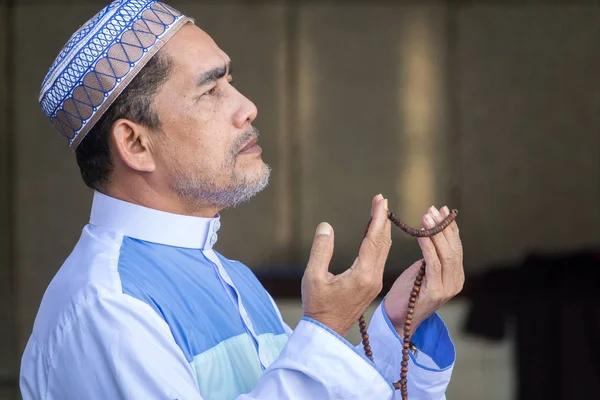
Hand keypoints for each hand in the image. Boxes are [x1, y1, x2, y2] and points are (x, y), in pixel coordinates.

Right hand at [301, 194, 391, 336]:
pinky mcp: (372, 286)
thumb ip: (321, 250)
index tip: (381, 200)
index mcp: (362, 274)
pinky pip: (379, 258)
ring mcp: (375, 283)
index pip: (373, 240)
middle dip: (383, 220)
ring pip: (383, 251)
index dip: (378, 218)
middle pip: (382, 243)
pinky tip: (375, 234)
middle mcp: (374, 278)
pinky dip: (379, 242)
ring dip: (382, 230)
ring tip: (380, 212)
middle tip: (381, 200)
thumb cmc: (317, 306)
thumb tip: (326, 226)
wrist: (326, 332)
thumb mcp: (313, 277)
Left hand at [384, 206, 463, 335]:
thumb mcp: (422, 270)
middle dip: (443, 226)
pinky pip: (433, 263)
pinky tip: (421, 233)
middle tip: (432, 210)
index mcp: (456, 275)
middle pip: (454, 248)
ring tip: (426, 216)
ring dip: (435, 232)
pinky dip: (428, 246)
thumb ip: (432, 255)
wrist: (397, 319)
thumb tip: (432, 229)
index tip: (442, 209)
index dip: (450, 227)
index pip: (456, 246)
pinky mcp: (435, 292)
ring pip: (445, 254)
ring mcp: (447, 288)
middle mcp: (456, 281)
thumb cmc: (407, 293)